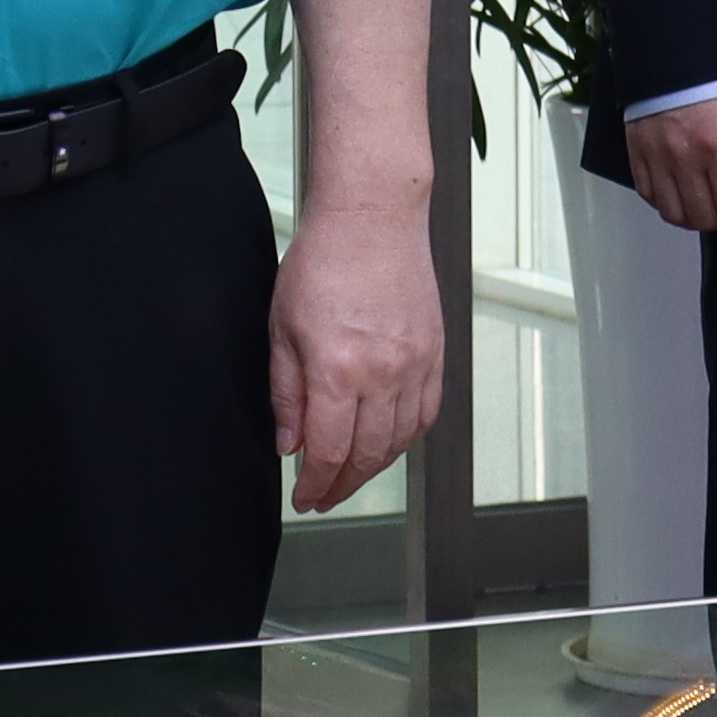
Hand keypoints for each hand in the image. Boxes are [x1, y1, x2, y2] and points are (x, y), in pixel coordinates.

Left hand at [267, 207, 444, 514]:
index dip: (315, 484)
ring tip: (350, 475)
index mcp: (338, 368)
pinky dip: (406, 439)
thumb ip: (286, 392)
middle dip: (342, 485)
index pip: (328, 451)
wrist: (373, 219)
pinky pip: (426, 415)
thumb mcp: (282, 327)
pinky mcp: (435, 354)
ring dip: (374, 467)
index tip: (304, 497)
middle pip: (367, 455)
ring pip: (399, 441)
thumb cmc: (322, 261)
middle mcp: (383, 373)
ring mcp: (415, 365)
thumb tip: (289, 444)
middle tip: (323, 496)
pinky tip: (387, 444)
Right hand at [621, 90, 716, 247]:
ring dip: (696, 216)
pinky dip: (667, 201)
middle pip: (705, 218)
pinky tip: (683, 189)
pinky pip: (649, 194)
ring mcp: (656, 154)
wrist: (681, 42)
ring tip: (709, 201)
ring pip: (675, 213)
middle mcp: (685, 155)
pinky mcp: (637, 148)